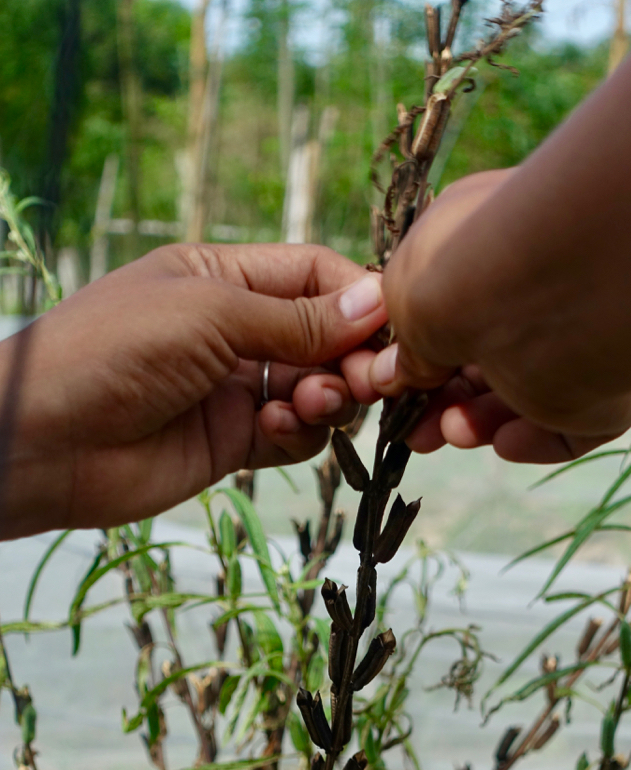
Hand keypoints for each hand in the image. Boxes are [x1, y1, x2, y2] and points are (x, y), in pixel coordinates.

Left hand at [0, 243, 386, 537]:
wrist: (47, 440)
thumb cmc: (114, 350)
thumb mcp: (211, 314)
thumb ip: (295, 318)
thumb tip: (375, 304)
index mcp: (222, 277)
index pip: (313, 276)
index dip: (358, 299)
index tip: (394, 325)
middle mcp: (233, 331)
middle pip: (325, 338)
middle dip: (354, 356)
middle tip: (371, 379)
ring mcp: (234, 390)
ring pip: (317, 391)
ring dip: (330, 397)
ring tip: (314, 403)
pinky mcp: (232, 444)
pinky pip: (293, 436)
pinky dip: (301, 432)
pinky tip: (280, 426)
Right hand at [368, 170, 630, 458]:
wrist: (551, 289)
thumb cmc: (465, 270)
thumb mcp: (406, 294)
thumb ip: (405, 342)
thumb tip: (398, 376)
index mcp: (501, 244)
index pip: (463, 305)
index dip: (422, 349)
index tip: (393, 384)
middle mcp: (546, 289)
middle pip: (490, 359)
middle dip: (445, 398)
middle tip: (416, 430)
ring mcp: (582, 340)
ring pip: (524, 397)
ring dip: (477, 422)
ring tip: (453, 431)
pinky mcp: (610, 391)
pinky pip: (571, 430)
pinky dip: (532, 441)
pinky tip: (504, 440)